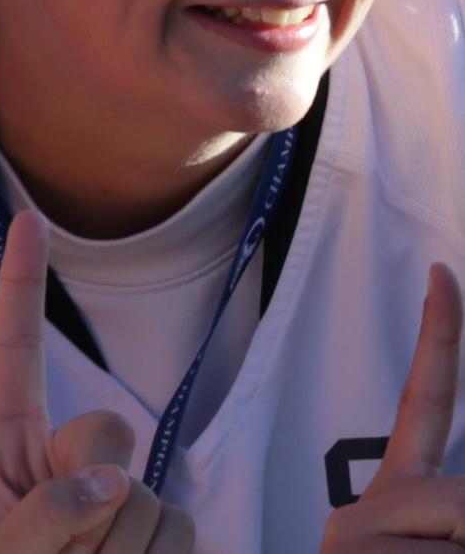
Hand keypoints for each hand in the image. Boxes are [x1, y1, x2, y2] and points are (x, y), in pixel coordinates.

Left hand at [0, 218, 196, 553]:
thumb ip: (45, 513)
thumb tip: (112, 482)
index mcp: (10, 446)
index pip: (15, 352)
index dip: (23, 284)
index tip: (26, 216)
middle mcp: (69, 460)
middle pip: (104, 431)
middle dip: (87, 492)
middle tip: (64, 553)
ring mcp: (122, 496)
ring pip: (148, 496)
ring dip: (118, 549)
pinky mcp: (168, 534)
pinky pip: (183, 533)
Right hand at [327, 265, 464, 544]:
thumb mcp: (447, 534)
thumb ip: (456, 497)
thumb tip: (455, 493)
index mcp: (401, 493)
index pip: (424, 402)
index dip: (437, 339)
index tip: (441, 274)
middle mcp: (367, 506)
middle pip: (463, 492)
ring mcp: (350, 532)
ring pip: (458, 518)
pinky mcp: (347, 551)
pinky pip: (433, 551)